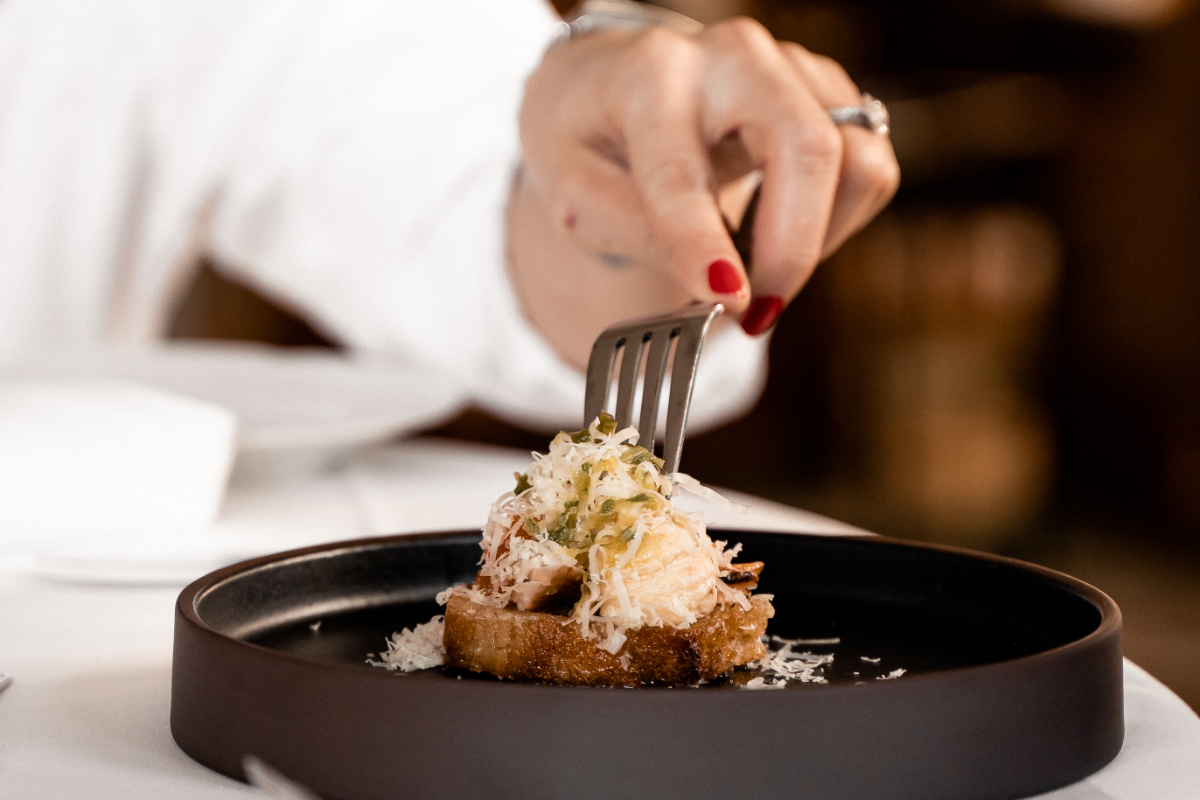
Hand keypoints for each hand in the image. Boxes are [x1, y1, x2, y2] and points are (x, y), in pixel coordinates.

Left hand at [507, 16, 898, 367]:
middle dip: (792, 248)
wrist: (607, 85)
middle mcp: (730, 57)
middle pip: (808, 148)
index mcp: (649, 78)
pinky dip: (834, 220)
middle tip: (755, 313)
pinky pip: (869, 165)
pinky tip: (780, 231)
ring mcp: (790, 66)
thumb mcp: (573, 193)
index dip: (706, 244)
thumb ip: (633, 233)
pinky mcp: (827, 88)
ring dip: (820, 239)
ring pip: (857, 159)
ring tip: (759, 268)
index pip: (684, 171)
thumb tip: (720, 286)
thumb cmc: (586, 140)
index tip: (729, 301)